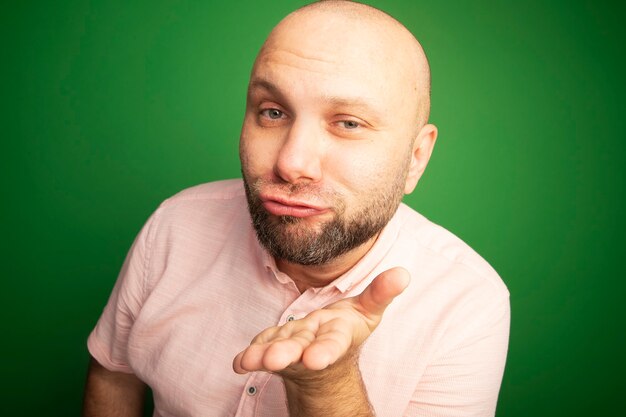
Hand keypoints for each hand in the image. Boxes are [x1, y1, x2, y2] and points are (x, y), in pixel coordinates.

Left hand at [232, 267, 409, 375]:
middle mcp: (311, 345)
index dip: (324, 350)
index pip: (332, 344)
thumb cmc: (346, 328)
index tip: (315, 359)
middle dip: (287, 354)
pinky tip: (239, 362)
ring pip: (276, 351)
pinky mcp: (272, 344)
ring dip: (263, 355)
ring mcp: (290, 346)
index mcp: (336, 336)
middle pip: (299, 350)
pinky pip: (260, 350)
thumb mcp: (368, 310)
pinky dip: (250, 356)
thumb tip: (403, 273)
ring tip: (251, 361)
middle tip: (274, 361)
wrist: (323, 353)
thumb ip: (381, 292)